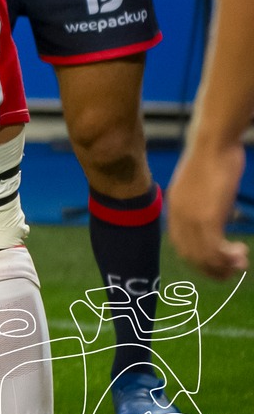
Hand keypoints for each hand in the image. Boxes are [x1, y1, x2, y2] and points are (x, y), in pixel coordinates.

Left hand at [168, 136, 248, 279]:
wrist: (213, 144)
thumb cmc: (211, 159)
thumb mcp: (198, 185)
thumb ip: (198, 203)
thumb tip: (210, 215)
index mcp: (173, 208)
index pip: (180, 245)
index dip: (199, 258)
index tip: (217, 261)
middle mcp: (177, 216)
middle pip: (190, 256)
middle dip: (213, 268)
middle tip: (233, 269)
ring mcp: (191, 218)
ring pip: (204, 257)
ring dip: (224, 266)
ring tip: (241, 262)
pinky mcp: (208, 217)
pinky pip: (215, 250)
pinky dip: (228, 257)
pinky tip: (241, 252)